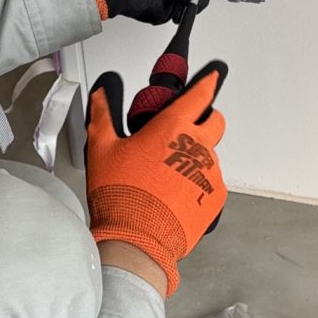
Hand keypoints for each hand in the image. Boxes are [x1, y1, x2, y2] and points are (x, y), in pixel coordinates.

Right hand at [84, 63, 228, 294]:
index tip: (212, 77)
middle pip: (216, 121)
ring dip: (195, 158)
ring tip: (168, 177)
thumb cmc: (121, 196)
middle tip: (184, 132)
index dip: (208, 83)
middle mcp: (197, 146)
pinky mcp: (216, 197)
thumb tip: (101, 96)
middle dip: (205, 120)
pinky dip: (198, 186)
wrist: (137, 239)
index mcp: (172, 127)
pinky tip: (176, 196)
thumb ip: (103, 116)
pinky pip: (212, 184)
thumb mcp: (102, 149)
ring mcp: (210, 172)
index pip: (200, 95)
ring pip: (210, 155)